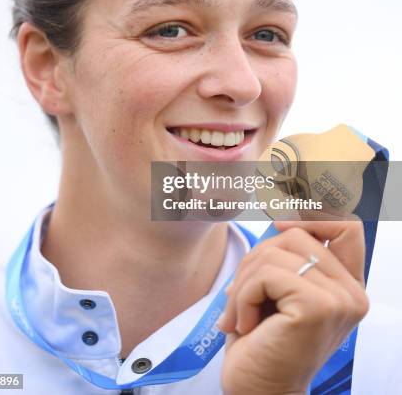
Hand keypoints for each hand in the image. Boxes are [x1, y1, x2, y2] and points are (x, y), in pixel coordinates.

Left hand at [218, 220, 368, 394]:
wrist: (257, 392)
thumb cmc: (262, 340)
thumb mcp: (278, 288)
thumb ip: (289, 255)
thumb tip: (284, 218)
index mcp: (346, 285)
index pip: (346, 226)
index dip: (313, 213)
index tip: (278, 225)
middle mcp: (352, 292)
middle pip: (296, 233)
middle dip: (256, 258)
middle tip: (240, 296)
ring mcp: (339, 300)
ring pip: (274, 252)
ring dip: (243, 282)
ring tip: (239, 316)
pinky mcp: (318, 307)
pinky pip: (266, 274)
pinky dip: (242, 297)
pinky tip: (243, 326)